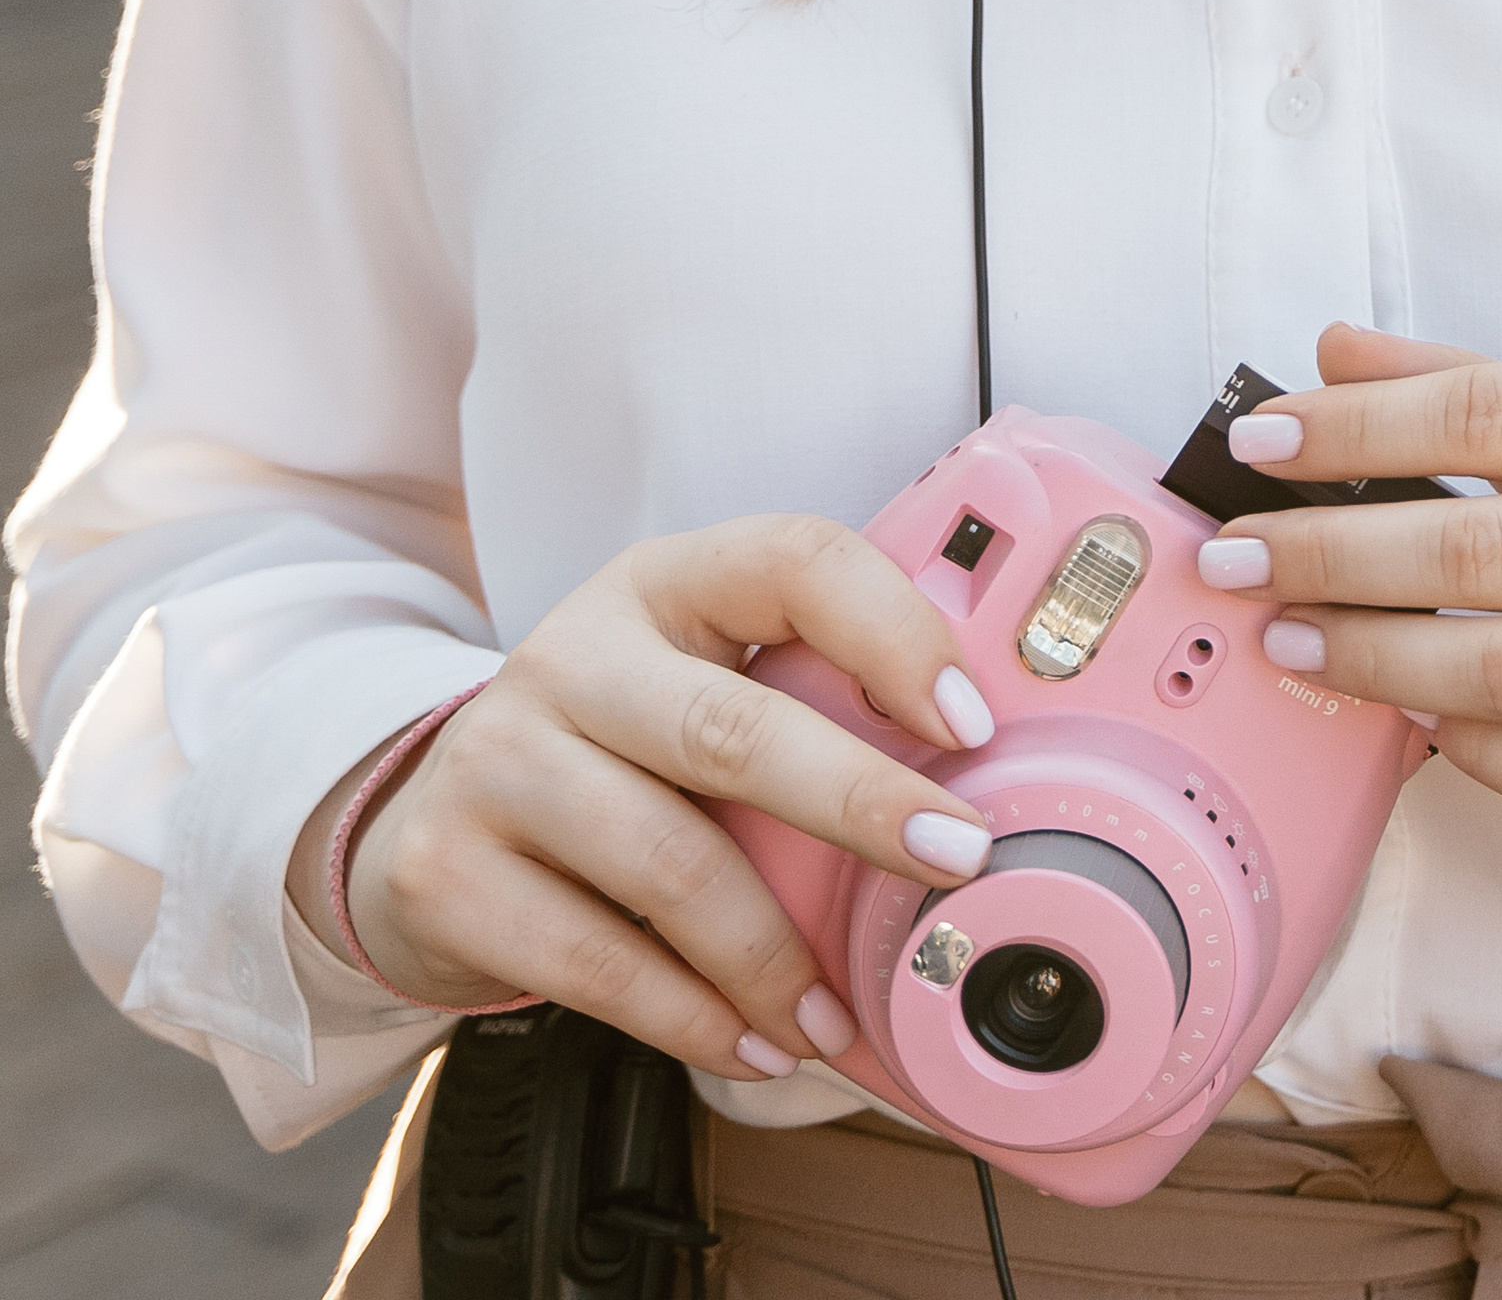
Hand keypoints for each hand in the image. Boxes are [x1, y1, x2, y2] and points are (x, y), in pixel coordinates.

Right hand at [287, 516, 998, 1080]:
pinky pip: (594, 960)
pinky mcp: (448, 870)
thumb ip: (803, 701)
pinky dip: (689, 1017)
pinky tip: (749, 1043)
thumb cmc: (616, 751)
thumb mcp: (696, 684)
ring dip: (773, 957)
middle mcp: (574, 652)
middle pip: (731, 728)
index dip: (892, 631)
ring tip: (834, 1017)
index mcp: (662, 583)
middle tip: (954, 862)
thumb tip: (968, 779)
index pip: (792, 559)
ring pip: (667, 861)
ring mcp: (498, 757)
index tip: (970, 722)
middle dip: (859, 802)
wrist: (430, 817)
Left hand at [1202, 328, 1501, 854]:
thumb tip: (1329, 353)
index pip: (1495, 412)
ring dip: (1375, 658)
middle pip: (1486, 547)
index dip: (1360, 427)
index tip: (1260, 443)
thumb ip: (1481, 386)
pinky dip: (1470, 750)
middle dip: (1334, 553)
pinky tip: (1408, 719)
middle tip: (1236, 561)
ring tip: (1289, 639)